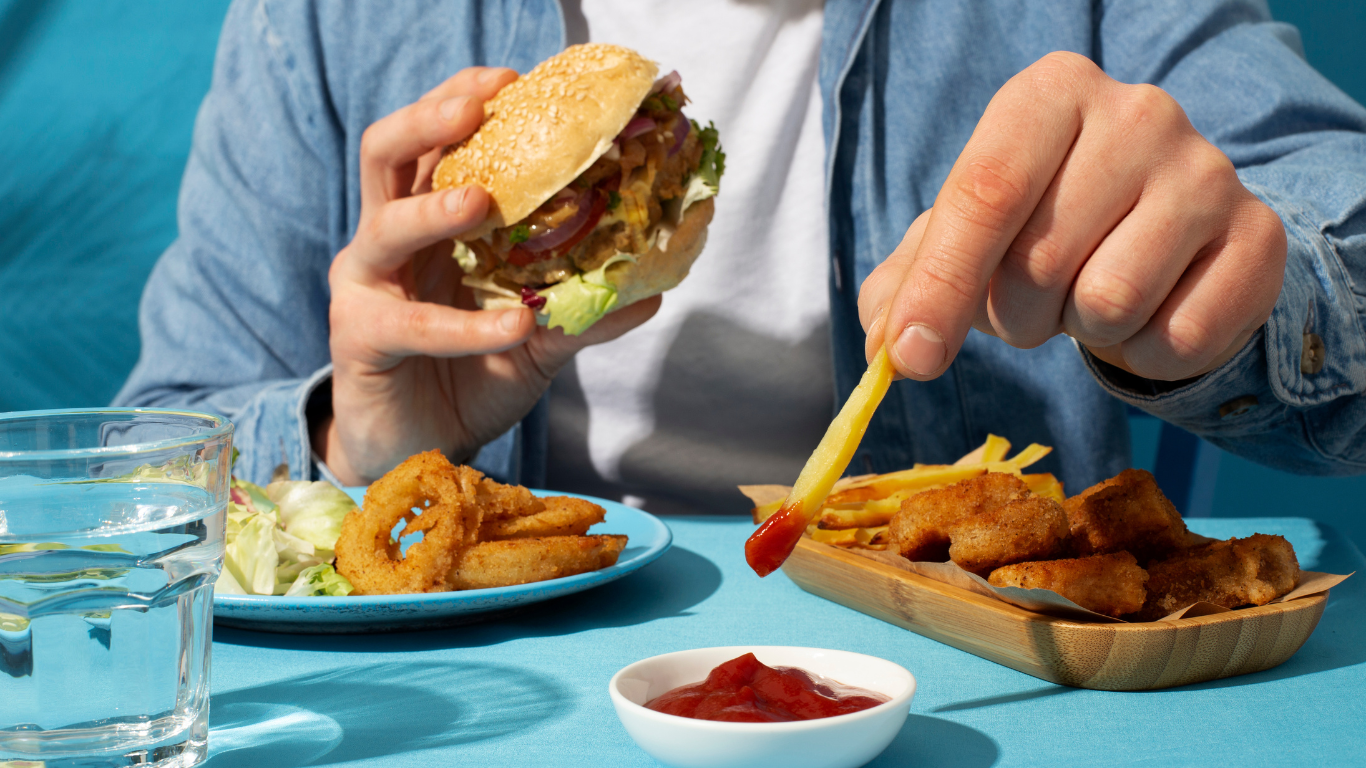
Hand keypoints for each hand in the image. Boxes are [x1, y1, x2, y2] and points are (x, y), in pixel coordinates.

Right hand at [320, 67, 660, 484]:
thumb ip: (578, 313)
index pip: (436, 144)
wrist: (418, 454)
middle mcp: (387, 241)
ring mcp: (367, 285)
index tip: (514, 80)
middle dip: (430, 122)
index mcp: (426, 223)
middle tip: (478, 108)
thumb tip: (652, 292)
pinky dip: (465, 327)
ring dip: (435, 208)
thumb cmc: (467, 380)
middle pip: (387, 154)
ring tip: (484, 203)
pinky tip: (514, 328)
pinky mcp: (359, 337)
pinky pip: (411, 322)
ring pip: (385, 223)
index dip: (464, 102)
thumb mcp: (533, 342)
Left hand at [859, 52, 1286, 382]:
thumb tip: (888, 348)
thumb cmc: (1045, 229)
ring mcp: (1207, 170)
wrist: (1168, 235)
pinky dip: (1144, 353)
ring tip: (1092, 294)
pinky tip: (1152, 311)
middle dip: (1017, 313)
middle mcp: (1138, 113)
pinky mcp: (1259, 238)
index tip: (910, 359)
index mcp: (1049, 94)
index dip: (940, 286)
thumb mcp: (967, 240)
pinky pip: (1176, 338)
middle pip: (1039, 260)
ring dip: (1082, 330)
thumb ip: (908, 285)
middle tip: (1036, 298)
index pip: (985, 193)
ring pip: (1109, 301)